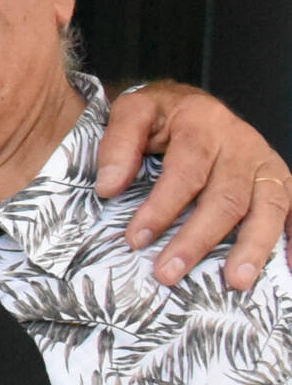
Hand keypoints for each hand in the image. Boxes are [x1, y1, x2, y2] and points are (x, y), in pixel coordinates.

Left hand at [99, 81, 289, 288]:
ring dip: (252, 247)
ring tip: (235, 281)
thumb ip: (118, 145)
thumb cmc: (160, 115)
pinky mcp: (279, 178)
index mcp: (202, 124)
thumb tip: (109, 187)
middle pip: (225, 197)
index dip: (161, 208)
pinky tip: (287, 266)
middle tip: (168, 273)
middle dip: (196, 240)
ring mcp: (264, 162)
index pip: (185, 172)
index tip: (136, 240)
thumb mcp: (132, 113)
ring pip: (266, 207)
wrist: (190, 102)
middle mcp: (241, 143)